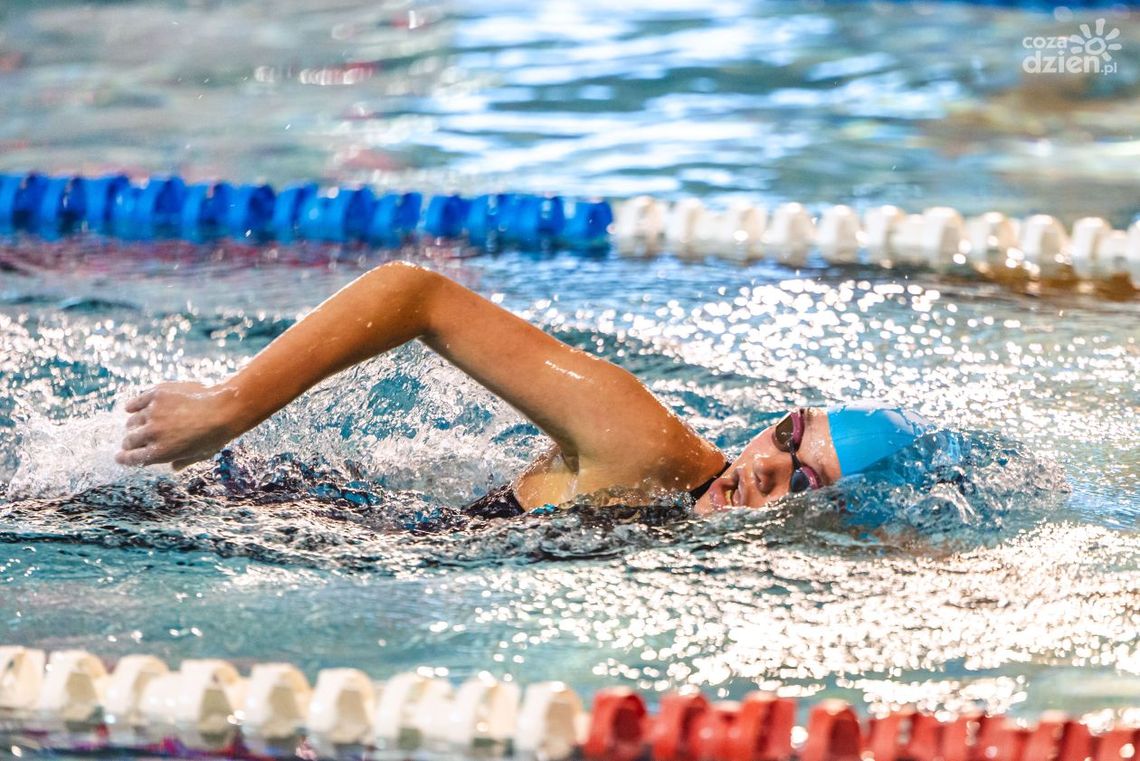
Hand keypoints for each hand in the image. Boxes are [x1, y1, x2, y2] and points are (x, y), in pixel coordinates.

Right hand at [115, 381, 239, 468]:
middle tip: (131, 441)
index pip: (132, 458)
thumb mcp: (200, 455)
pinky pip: (136, 401)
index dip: (124, 458)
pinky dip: (132, 406)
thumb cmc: (216, 434)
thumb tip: (173, 467)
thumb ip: (183, 461)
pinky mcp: (156, 394)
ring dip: (133, 425)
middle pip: (129, 440)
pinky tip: (130, 408)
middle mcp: (152, 434)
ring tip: (136, 424)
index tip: (120, 456)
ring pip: (132, 421)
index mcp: (160, 453)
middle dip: (129, 443)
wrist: (225, 408)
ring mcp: (153, 412)